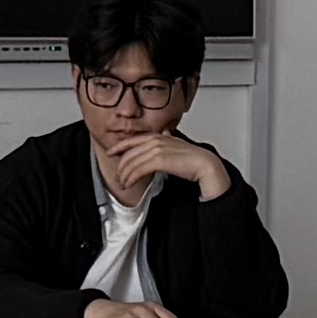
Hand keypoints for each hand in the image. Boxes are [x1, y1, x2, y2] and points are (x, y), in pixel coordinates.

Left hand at [108, 130, 231, 202]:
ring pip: (132, 162)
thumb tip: (165, 133)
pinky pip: (138, 169)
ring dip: (125, 175)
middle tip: (119, 178)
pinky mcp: (159, 159)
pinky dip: (131, 177)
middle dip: (121, 167)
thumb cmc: (193, 159)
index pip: (133, 140)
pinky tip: (129, 184)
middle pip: (130, 153)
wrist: (205, 165)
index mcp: (158, 136)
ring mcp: (157, 149)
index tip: (111, 152)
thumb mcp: (176, 146)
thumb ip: (168, 140)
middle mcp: (156, 140)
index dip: (119, 146)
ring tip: (124, 184)